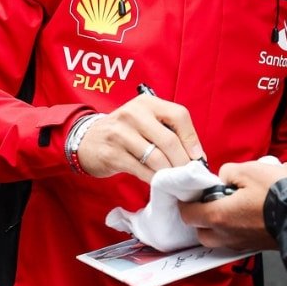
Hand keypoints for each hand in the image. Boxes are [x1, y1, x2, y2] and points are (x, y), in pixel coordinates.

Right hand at [77, 93, 203, 181]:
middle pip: (169, 140)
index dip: (192, 138)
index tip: (198, 157)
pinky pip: (141, 170)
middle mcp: (133, 114)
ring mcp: (120, 134)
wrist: (88, 140)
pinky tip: (160, 183)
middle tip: (189, 175)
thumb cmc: (125, 132)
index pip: (178, 115)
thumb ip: (167, 130)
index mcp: (147, 102)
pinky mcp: (112, 154)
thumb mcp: (144, 120)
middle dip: (183, 161)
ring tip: (176, 181)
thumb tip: (196, 155)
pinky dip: (155, 179)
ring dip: (170, 173)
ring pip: (156, 157)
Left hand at [178, 160, 286, 250]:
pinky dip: (234, 230)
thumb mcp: (248, 170)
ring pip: (218, 239)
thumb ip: (228, 172)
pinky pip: (235, 240)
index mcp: (219, 216)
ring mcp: (241, 243)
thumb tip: (225, 179)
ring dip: (218, 225)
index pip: (188, 214)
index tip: (190, 193)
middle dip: (201, 217)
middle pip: (201, 232)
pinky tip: (245, 215)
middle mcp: (226, 235)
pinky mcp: (256, 245)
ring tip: (229, 207)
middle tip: (209, 201)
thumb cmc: (276, 193)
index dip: (186, 202)